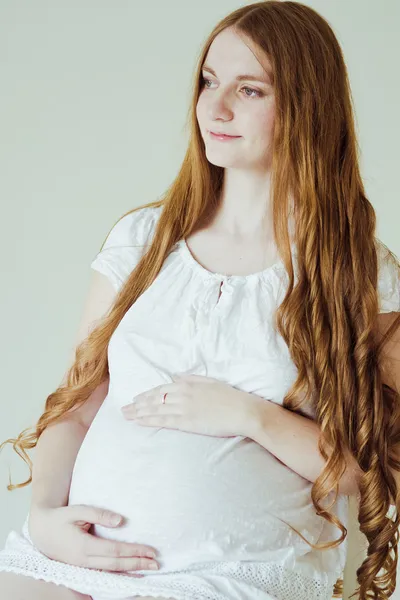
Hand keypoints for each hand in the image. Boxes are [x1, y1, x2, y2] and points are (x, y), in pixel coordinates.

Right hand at [28, 504, 158, 572]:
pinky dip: (119, 573)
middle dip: (137, 563)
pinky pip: (104, 572)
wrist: (41, 531)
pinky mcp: (83, 567)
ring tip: (148, 568)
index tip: (150, 550)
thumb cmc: (60, 518)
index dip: (133, 551)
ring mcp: (83, 566)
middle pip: (116, 564)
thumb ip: (99, 515)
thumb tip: (121, 521)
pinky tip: (131, 572)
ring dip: (131, 570)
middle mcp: (84, 560)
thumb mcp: (77, 510)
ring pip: (111, 571)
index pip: (115, 550)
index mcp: (83, 546)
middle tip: (156, 563)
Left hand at [121, 373, 261, 437]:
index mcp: (188, 384)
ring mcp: (184, 408)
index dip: (147, 394)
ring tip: (126, 416)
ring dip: (139, 412)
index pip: (161, 388)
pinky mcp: (187, 421)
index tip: (136, 398)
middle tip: (124, 409)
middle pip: (154, 398)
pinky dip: (149, 420)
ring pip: (155, 409)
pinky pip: (164, 420)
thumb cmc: (230, 396)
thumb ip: (191, 378)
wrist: (243, 410)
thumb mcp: (210, 381)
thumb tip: (176, 376)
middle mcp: (182, 394)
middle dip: (137, 404)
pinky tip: (139, 422)